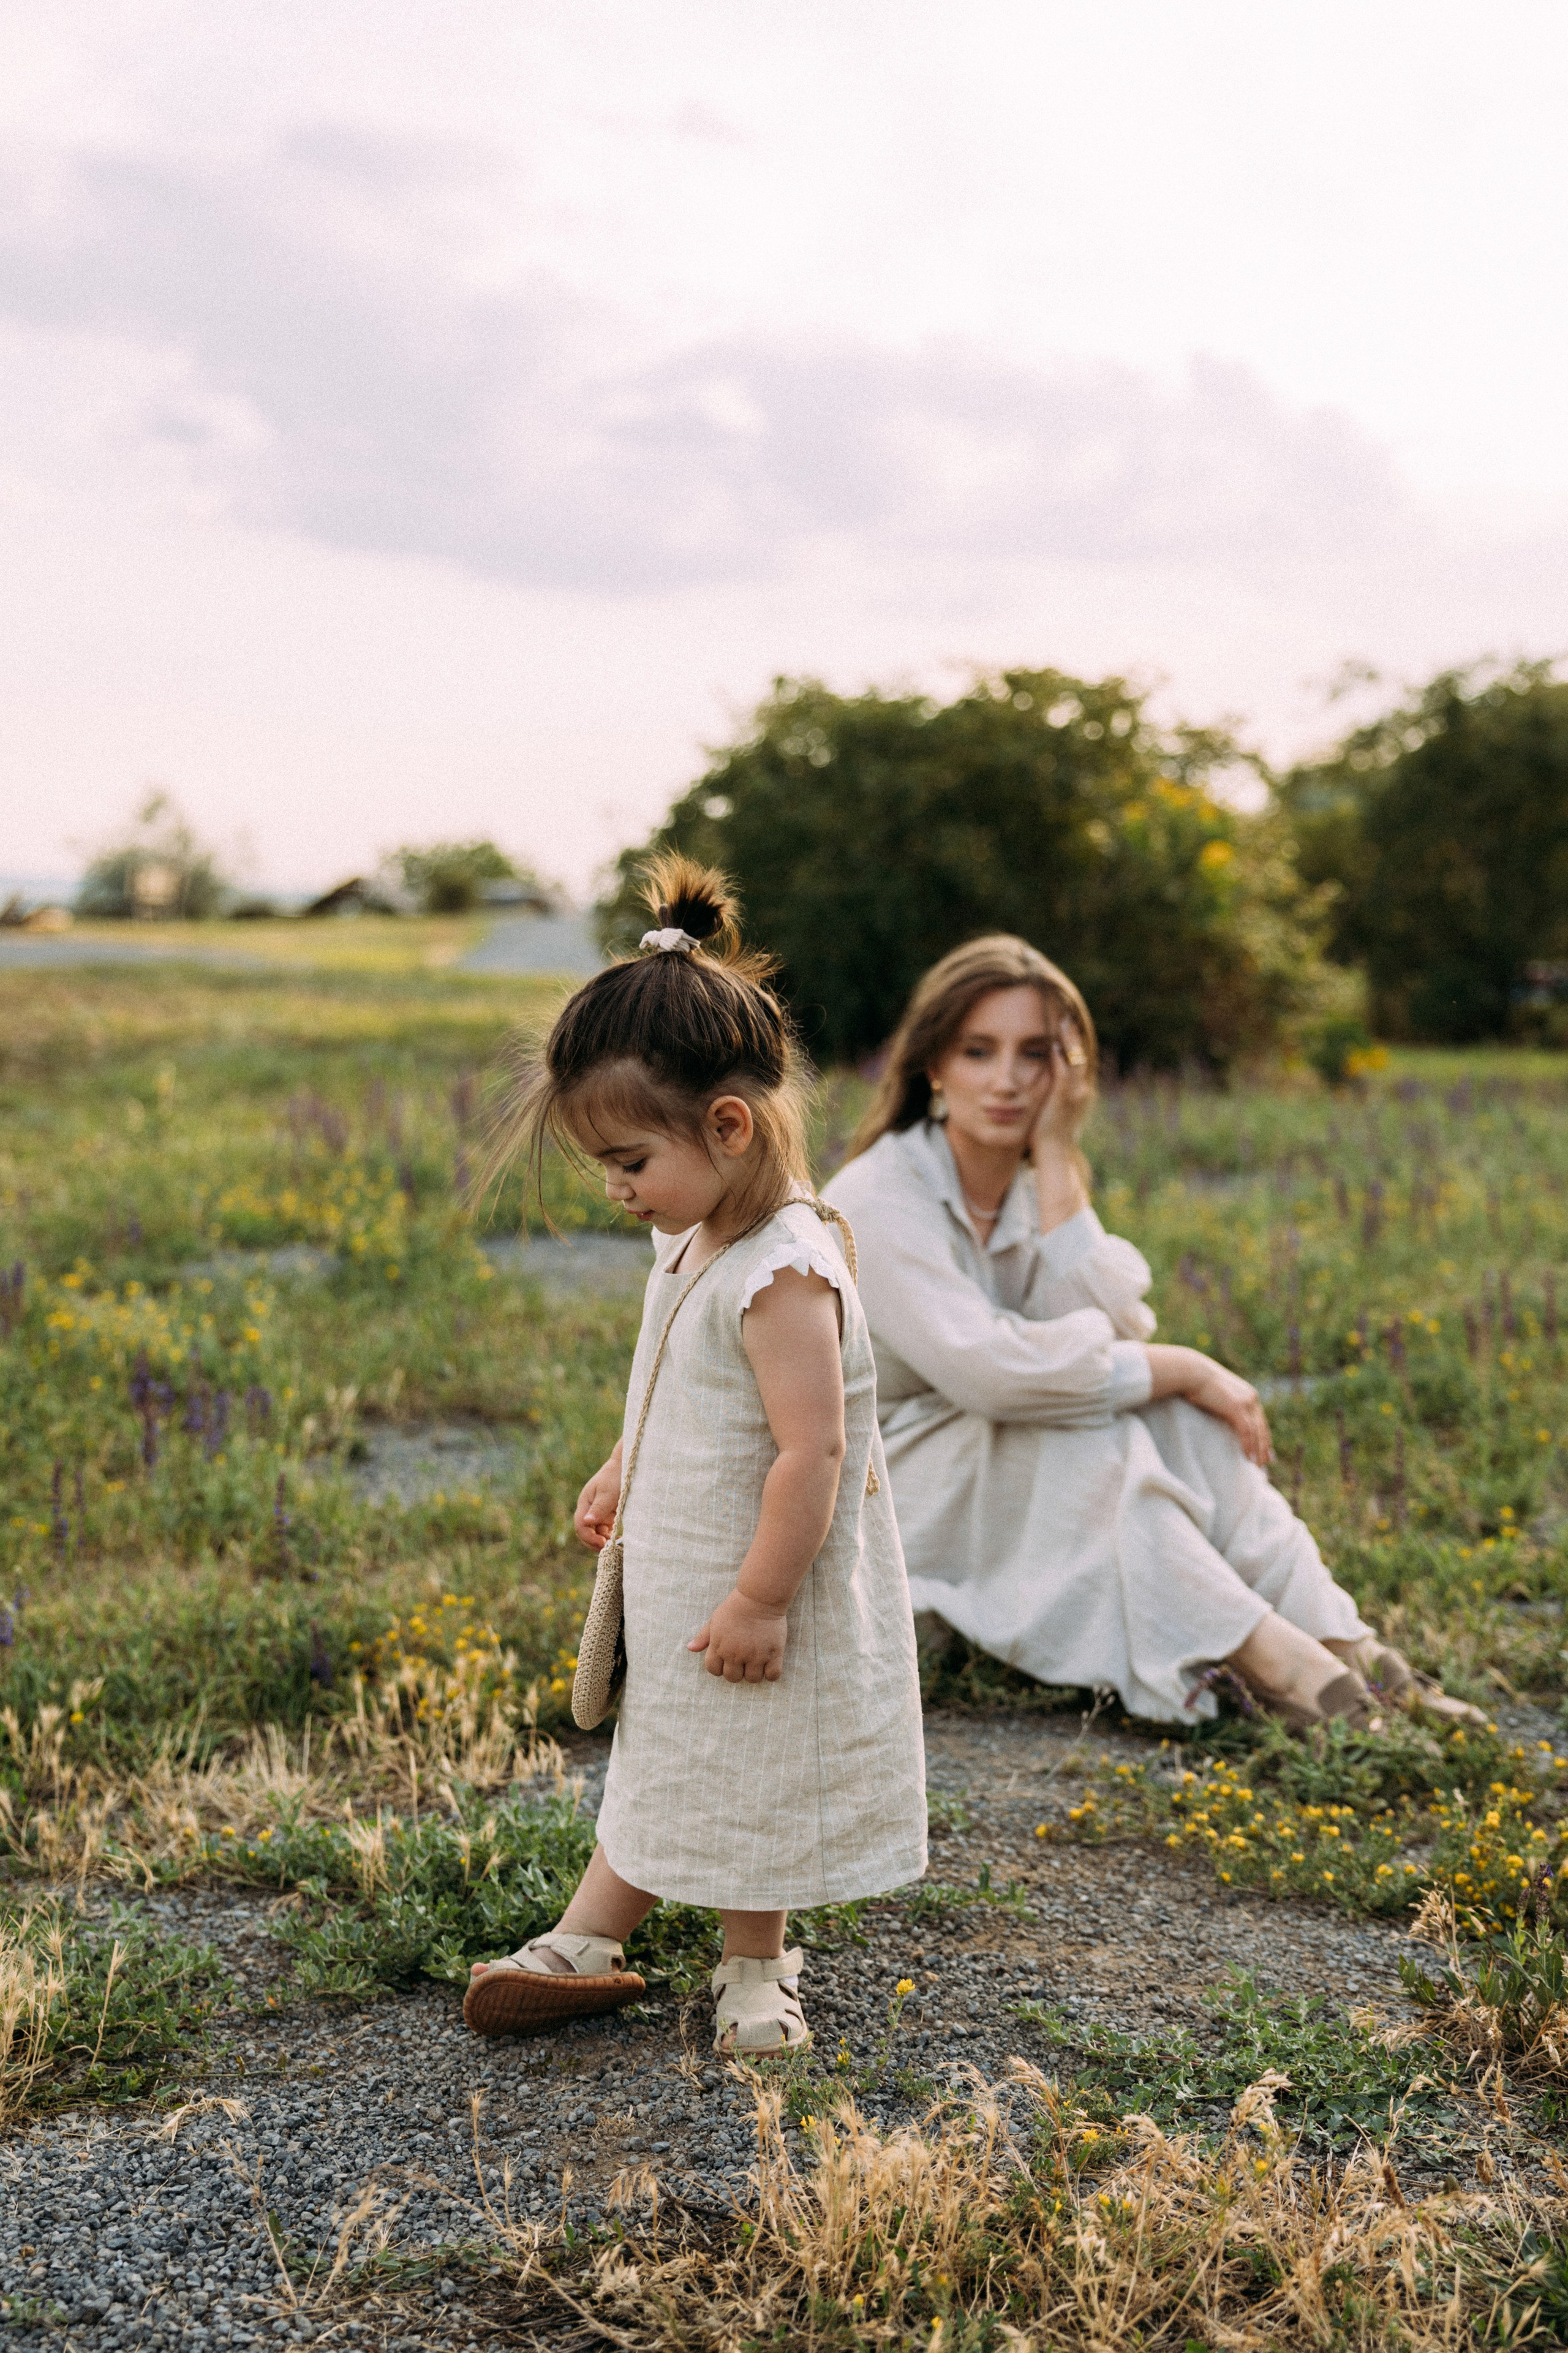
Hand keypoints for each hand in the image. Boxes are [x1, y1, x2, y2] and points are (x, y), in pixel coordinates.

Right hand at [574, 1454, 621, 1551]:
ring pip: (595, 1532)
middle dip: (593, 1542)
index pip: (580, 1526)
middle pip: (585, 1532)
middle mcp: (589, 1509)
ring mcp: (598, 1511)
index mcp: (585, 1503)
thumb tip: (586, 1522)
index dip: (589, 1538)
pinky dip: (608, 1535)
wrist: (627, 1466)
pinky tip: (617, 1538)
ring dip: (602, 1540)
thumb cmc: (616, 1477)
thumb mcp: (608, 1493)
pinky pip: (604, 1529)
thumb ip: (598, 1508)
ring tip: (614, 1544)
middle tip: (607, 1549)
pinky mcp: (607, 1513)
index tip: (603, 1544)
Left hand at [687, 1587, 787, 1682]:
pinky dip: (771, 1673)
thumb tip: (690, 1648)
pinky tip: (769, 1663)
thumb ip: (703, 1637)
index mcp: (719, 1647)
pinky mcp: (774, 1653)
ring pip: (753, 1679)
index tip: (727, 1660)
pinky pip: (773, 1675)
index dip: (719, 1667)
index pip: (714, 1670)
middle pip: (733, 1678)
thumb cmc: (735, 1607)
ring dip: (754, 1673)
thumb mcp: (715, 1620)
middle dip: (737, 1672)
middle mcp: (736, 1654)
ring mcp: (755, 1655)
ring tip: (757, 1661)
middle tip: (743, 1661)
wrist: (759, 1597)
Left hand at [1029, 1031, 1094, 1158]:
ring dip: (1069, 1040)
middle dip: (1073, 1036)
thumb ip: (1051, 1091)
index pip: (1077, 1060)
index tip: (1066, 1026)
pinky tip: (1053, 1045)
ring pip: (1075, 1060)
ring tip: (1063, 1022)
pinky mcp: (1063, 1098)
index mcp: (1078, 1090)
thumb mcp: (1052, 1107)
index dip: (1072, 1043)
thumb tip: (1042, 1080)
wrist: (1053, 1151)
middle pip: (1080, 1055)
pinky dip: (1060, 1058)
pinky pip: (1063, 1073)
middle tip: (1067, 1017)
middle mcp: (1081, 1089)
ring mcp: (1075, 1093)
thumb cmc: (1048, 1132)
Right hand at [1179, 1353, 1273, 1467]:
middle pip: (1262, 1427)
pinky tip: (1247, 1457)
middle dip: (1264, 1446)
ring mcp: (1245, 1402)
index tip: (1266, 1450)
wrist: (1192, 1372)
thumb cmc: (1197, 1382)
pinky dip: (1248, 1445)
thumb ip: (1225, 1405)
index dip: (1263, 1436)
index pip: (1260, 1419)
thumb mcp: (1217, 1395)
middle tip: (1266, 1462)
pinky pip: (1246, 1431)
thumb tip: (1223, 1415)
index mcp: (1248, 1394)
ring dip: (1257, 1450)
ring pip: (1256, 1431)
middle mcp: (1251, 1398)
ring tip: (1257, 1465)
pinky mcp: (1237, 1408)